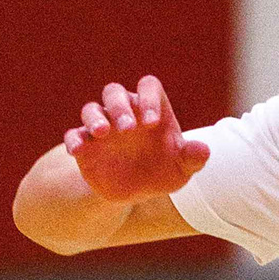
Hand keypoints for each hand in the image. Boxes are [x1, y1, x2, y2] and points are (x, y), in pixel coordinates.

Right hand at [64, 75, 209, 202]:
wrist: (137, 192)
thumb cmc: (163, 171)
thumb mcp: (182, 168)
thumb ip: (192, 157)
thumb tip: (204, 150)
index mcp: (150, 109)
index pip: (149, 87)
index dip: (149, 98)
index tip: (153, 122)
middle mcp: (124, 112)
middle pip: (115, 93)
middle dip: (120, 107)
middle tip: (128, 129)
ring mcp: (103, 127)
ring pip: (92, 109)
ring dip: (95, 118)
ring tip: (102, 133)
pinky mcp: (85, 145)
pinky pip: (74, 134)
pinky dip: (75, 139)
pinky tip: (78, 150)